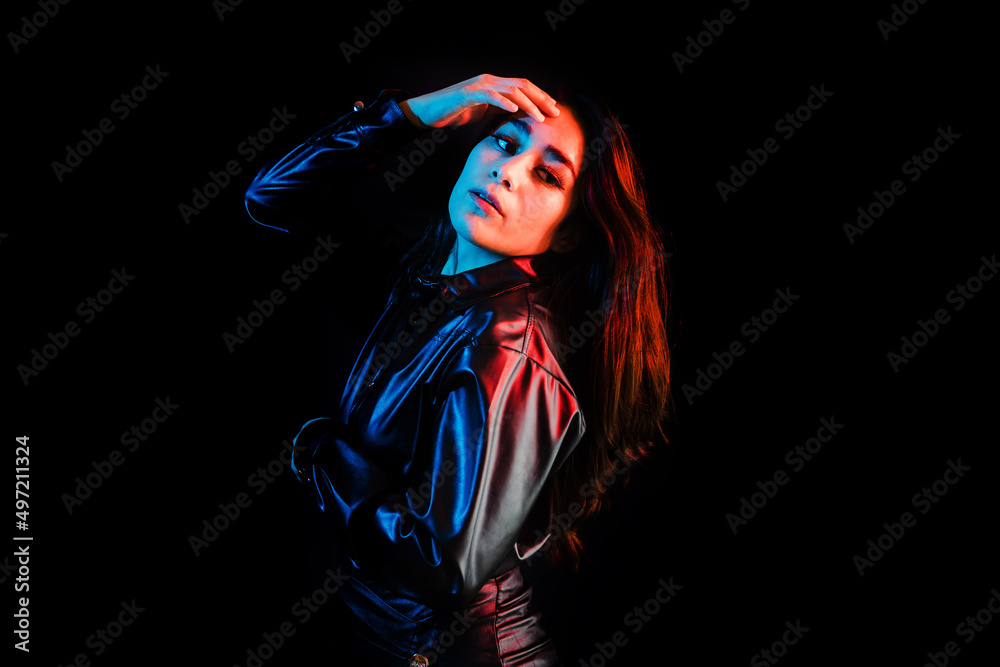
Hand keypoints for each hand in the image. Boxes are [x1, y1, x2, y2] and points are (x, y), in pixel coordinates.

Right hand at [399, 74, 559, 128]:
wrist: (428, 112)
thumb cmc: (455, 113)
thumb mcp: (482, 111)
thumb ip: (499, 109)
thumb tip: (518, 114)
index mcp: (494, 85)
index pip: (523, 88)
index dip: (540, 97)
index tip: (554, 110)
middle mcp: (488, 81)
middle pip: (522, 86)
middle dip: (541, 99)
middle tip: (555, 113)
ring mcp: (478, 85)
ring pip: (509, 90)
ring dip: (528, 103)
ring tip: (540, 117)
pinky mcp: (467, 93)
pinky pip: (489, 95)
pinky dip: (503, 102)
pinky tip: (515, 110)